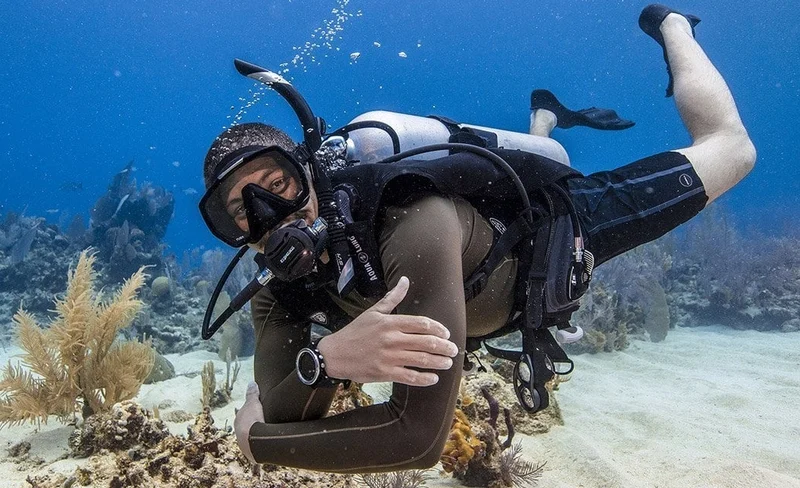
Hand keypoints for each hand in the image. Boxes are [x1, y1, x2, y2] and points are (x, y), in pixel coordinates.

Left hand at [234, 382, 264, 463]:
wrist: (253, 440)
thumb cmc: (252, 420)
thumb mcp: (253, 403)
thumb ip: (252, 394)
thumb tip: (251, 383)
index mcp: (238, 420)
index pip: (243, 414)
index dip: (250, 411)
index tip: (257, 410)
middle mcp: (238, 432)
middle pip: (246, 426)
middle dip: (253, 424)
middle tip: (264, 421)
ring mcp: (244, 443)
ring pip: (250, 437)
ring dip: (257, 435)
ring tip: (267, 432)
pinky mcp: (251, 452)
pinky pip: (256, 446)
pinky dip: (261, 443)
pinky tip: (267, 441)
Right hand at [318, 276, 459, 386]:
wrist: (335, 354)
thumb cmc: (355, 332)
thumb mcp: (373, 312)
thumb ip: (393, 298)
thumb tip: (405, 280)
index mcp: (390, 322)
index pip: (422, 323)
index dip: (438, 329)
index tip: (446, 333)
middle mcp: (392, 339)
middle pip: (426, 342)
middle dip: (444, 347)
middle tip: (453, 350)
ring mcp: (389, 357)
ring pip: (422, 360)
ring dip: (439, 362)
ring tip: (448, 363)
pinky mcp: (385, 373)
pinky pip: (410, 377)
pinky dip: (425, 378)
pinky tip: (433, 377)